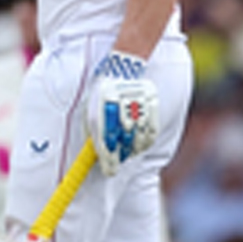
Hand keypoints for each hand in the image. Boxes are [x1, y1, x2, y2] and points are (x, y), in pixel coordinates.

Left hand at [84, 51, 158, 175]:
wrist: (123, 71)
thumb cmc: (103, 94)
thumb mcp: (91, 109)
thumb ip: (92, 130)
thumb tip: (93, 153)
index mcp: (102, 105)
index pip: (106, 139)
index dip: (108, 160)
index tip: (109, 171)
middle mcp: (121, 106)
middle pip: (123, 142)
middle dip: (119, 157)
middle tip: (116, 164)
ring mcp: (138, 105)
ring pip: (138, 139)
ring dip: (131, 151)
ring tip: (125, 152)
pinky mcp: (152, 104)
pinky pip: (150, 133)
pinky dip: (144, 143)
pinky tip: (137, 145)